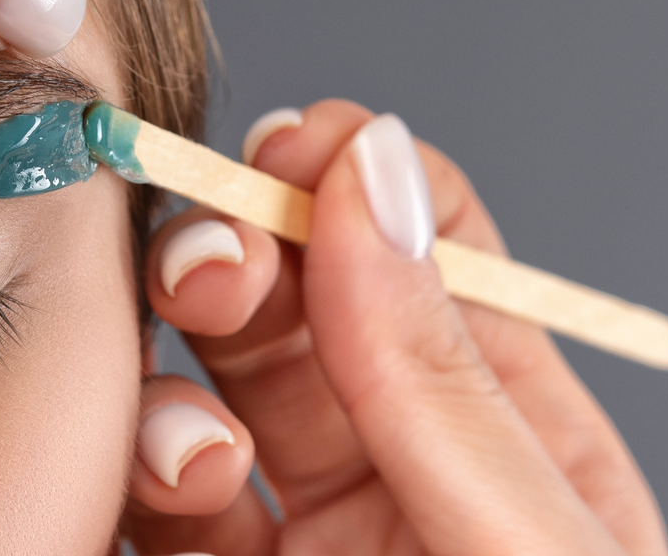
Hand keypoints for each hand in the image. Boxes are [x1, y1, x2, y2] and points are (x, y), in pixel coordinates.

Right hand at [122, 100, 667, 554]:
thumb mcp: (529, 543)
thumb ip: (443, 377)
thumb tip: (377, 172)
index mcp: (516, 435)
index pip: (433, 253)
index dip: (358, 179)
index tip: (291, 150)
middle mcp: (406, 467)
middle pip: (303, 306)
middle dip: (241, 260)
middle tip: (210, 267)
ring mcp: (312, 529)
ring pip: (210, 391)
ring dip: (177, 379)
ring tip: (194, 447)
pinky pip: (154, 498)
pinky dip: (137, 467)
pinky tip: (163, 488)